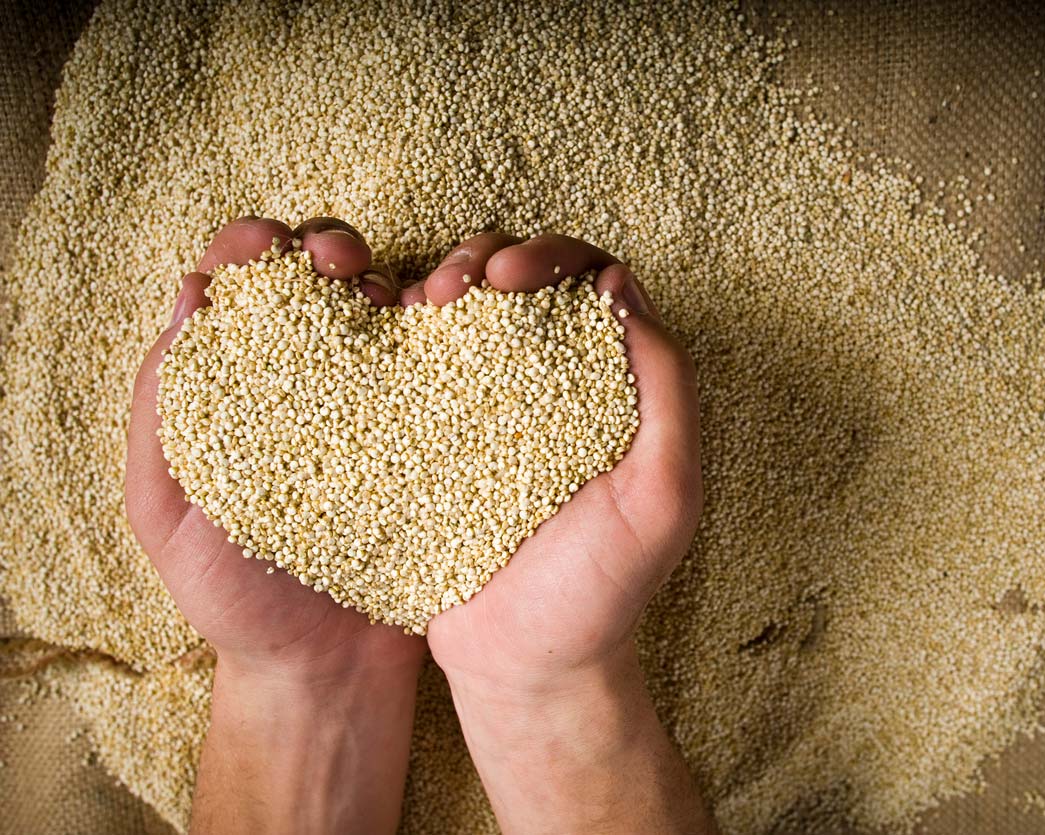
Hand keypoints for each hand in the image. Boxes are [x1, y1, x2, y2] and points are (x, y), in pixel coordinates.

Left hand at [126, 216, 422, 834]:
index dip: (252, 249)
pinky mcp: (436, 427)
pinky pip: (445, 358)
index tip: (272, 250)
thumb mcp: (167, 511)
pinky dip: (451, 324)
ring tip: (410, 290)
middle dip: (327, 245)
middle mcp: (308, 379)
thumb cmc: (238, 598)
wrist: (329, 670)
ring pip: (389, 302)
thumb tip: (194, 297)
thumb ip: (164, 411)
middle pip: (318, 278)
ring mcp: (377, 400)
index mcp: (236, 387)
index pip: (239, 288)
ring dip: (397, 273)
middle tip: (342, 263)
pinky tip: (456, 320)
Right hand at [414, 233, 710, 833]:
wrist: (524, 666)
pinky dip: (391, 333)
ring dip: (433, 281)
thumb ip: (667, 392)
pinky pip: (409, 364)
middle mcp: (550, 382)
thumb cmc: (602, 591)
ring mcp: (484, 407)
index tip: (510, 277)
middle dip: (483, 256)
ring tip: (416, 304)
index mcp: (612, 384)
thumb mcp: (662, 496)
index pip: (590, 281)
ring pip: (458, 310)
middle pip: (517, 279)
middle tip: (455, 286)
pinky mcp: (429, 437)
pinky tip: (376, 333)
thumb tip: (623, 287)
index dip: (551, 256)